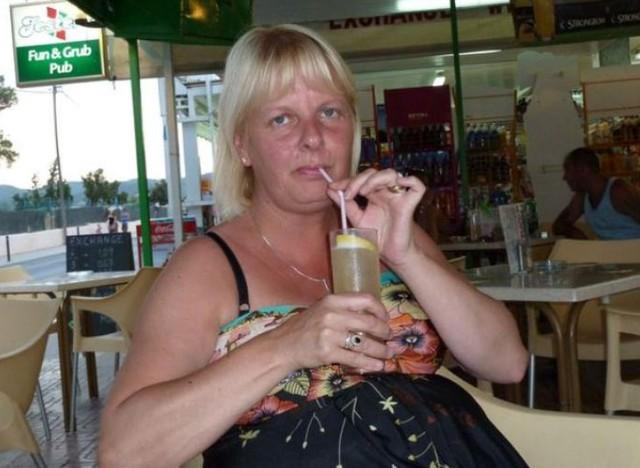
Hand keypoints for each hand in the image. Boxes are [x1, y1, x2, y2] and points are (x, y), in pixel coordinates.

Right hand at [272, 293, 391, 371]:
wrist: (283, 346)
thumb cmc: (305, 327)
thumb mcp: (323, 309)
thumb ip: (344, 310)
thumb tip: (373, 317)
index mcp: (333, 300)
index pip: (366, 299)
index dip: (381, 310)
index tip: (385, 319)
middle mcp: (332, 315)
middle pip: (370, 322)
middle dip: (385, 332)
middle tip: (389, 338)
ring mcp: (329, 334)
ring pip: (365, 343)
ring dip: (381, 351)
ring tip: (387, 355)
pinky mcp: (327, 352)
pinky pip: (355, 358)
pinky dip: (370, 364)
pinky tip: (378, 366)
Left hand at [327, 169, 425, 266]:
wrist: (389, 255)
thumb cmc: (376, 237)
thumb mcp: (356, 219)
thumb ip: (345, 204)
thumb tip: (330, 189)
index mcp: (374, 194)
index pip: (362, 178)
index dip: (347, 180)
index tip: (333, 187)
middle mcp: (386, 192)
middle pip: (375, 173)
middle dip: (358, 180)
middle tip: (348, 194)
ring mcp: (399, 197)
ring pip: (392, 174)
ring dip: (375, 179)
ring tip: (363, 192)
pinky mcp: (409, 205)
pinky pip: (418, 186)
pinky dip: (409, 181)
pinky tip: (395, 186)